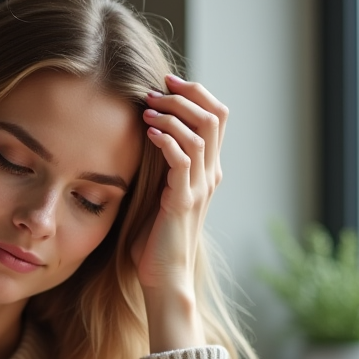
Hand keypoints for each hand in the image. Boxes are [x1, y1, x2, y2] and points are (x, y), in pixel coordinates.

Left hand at [131, 74, 228, 349]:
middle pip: (216, 116)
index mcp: (207, 170)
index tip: (166, 81)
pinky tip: (149, 134)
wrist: (164, 277)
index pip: (216, 116)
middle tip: (155, 89)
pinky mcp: (183, 202)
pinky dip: (167, 140)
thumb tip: (143, 135)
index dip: (195, 93)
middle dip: (185, 95)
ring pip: (202, 133)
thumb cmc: (155, 240)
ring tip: (147, 110)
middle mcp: (210, 175)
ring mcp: (200, 188)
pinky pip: (183, 161)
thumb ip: (160, 167)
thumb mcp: (160, 194)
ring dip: (173, 114)